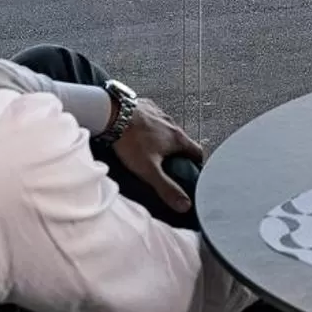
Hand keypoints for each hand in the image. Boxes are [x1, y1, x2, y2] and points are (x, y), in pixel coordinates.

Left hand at [110, 99, 206, 215]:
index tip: (192, 171)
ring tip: (152, 150)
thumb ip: (167, 188)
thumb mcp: (149, 170)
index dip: (197, 163)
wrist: (113, 113)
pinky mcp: (146, 106)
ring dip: (164, 138)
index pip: (198, 152)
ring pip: (168, 128)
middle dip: (179, 152)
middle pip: (183, 140)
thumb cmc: (131, 141)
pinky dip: (151, 126)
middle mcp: (172, 123)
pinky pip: (153, 117)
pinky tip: (140, 132)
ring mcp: (159, 113)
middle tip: (169, 165)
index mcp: (178, 139)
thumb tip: (185, 205)